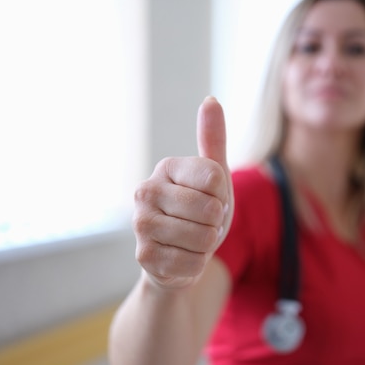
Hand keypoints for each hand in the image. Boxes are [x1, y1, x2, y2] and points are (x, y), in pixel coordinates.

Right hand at [133, 97, 233, 288]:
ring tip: (191, 240)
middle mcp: (145, 191)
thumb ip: (213, 140)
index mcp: (166, 168)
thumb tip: (211, 100)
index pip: (216, 176)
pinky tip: (181, 258)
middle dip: (216, 222)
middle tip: (201, 223)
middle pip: (211, 209)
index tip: (210, 198)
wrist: (178, 256)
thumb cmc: (199, 213)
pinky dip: (196, 264)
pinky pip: (194, 262)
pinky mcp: (144, 256)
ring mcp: (141, 225)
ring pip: (205, 237)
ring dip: (206, 245)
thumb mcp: (213, 177)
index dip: (223, 194)